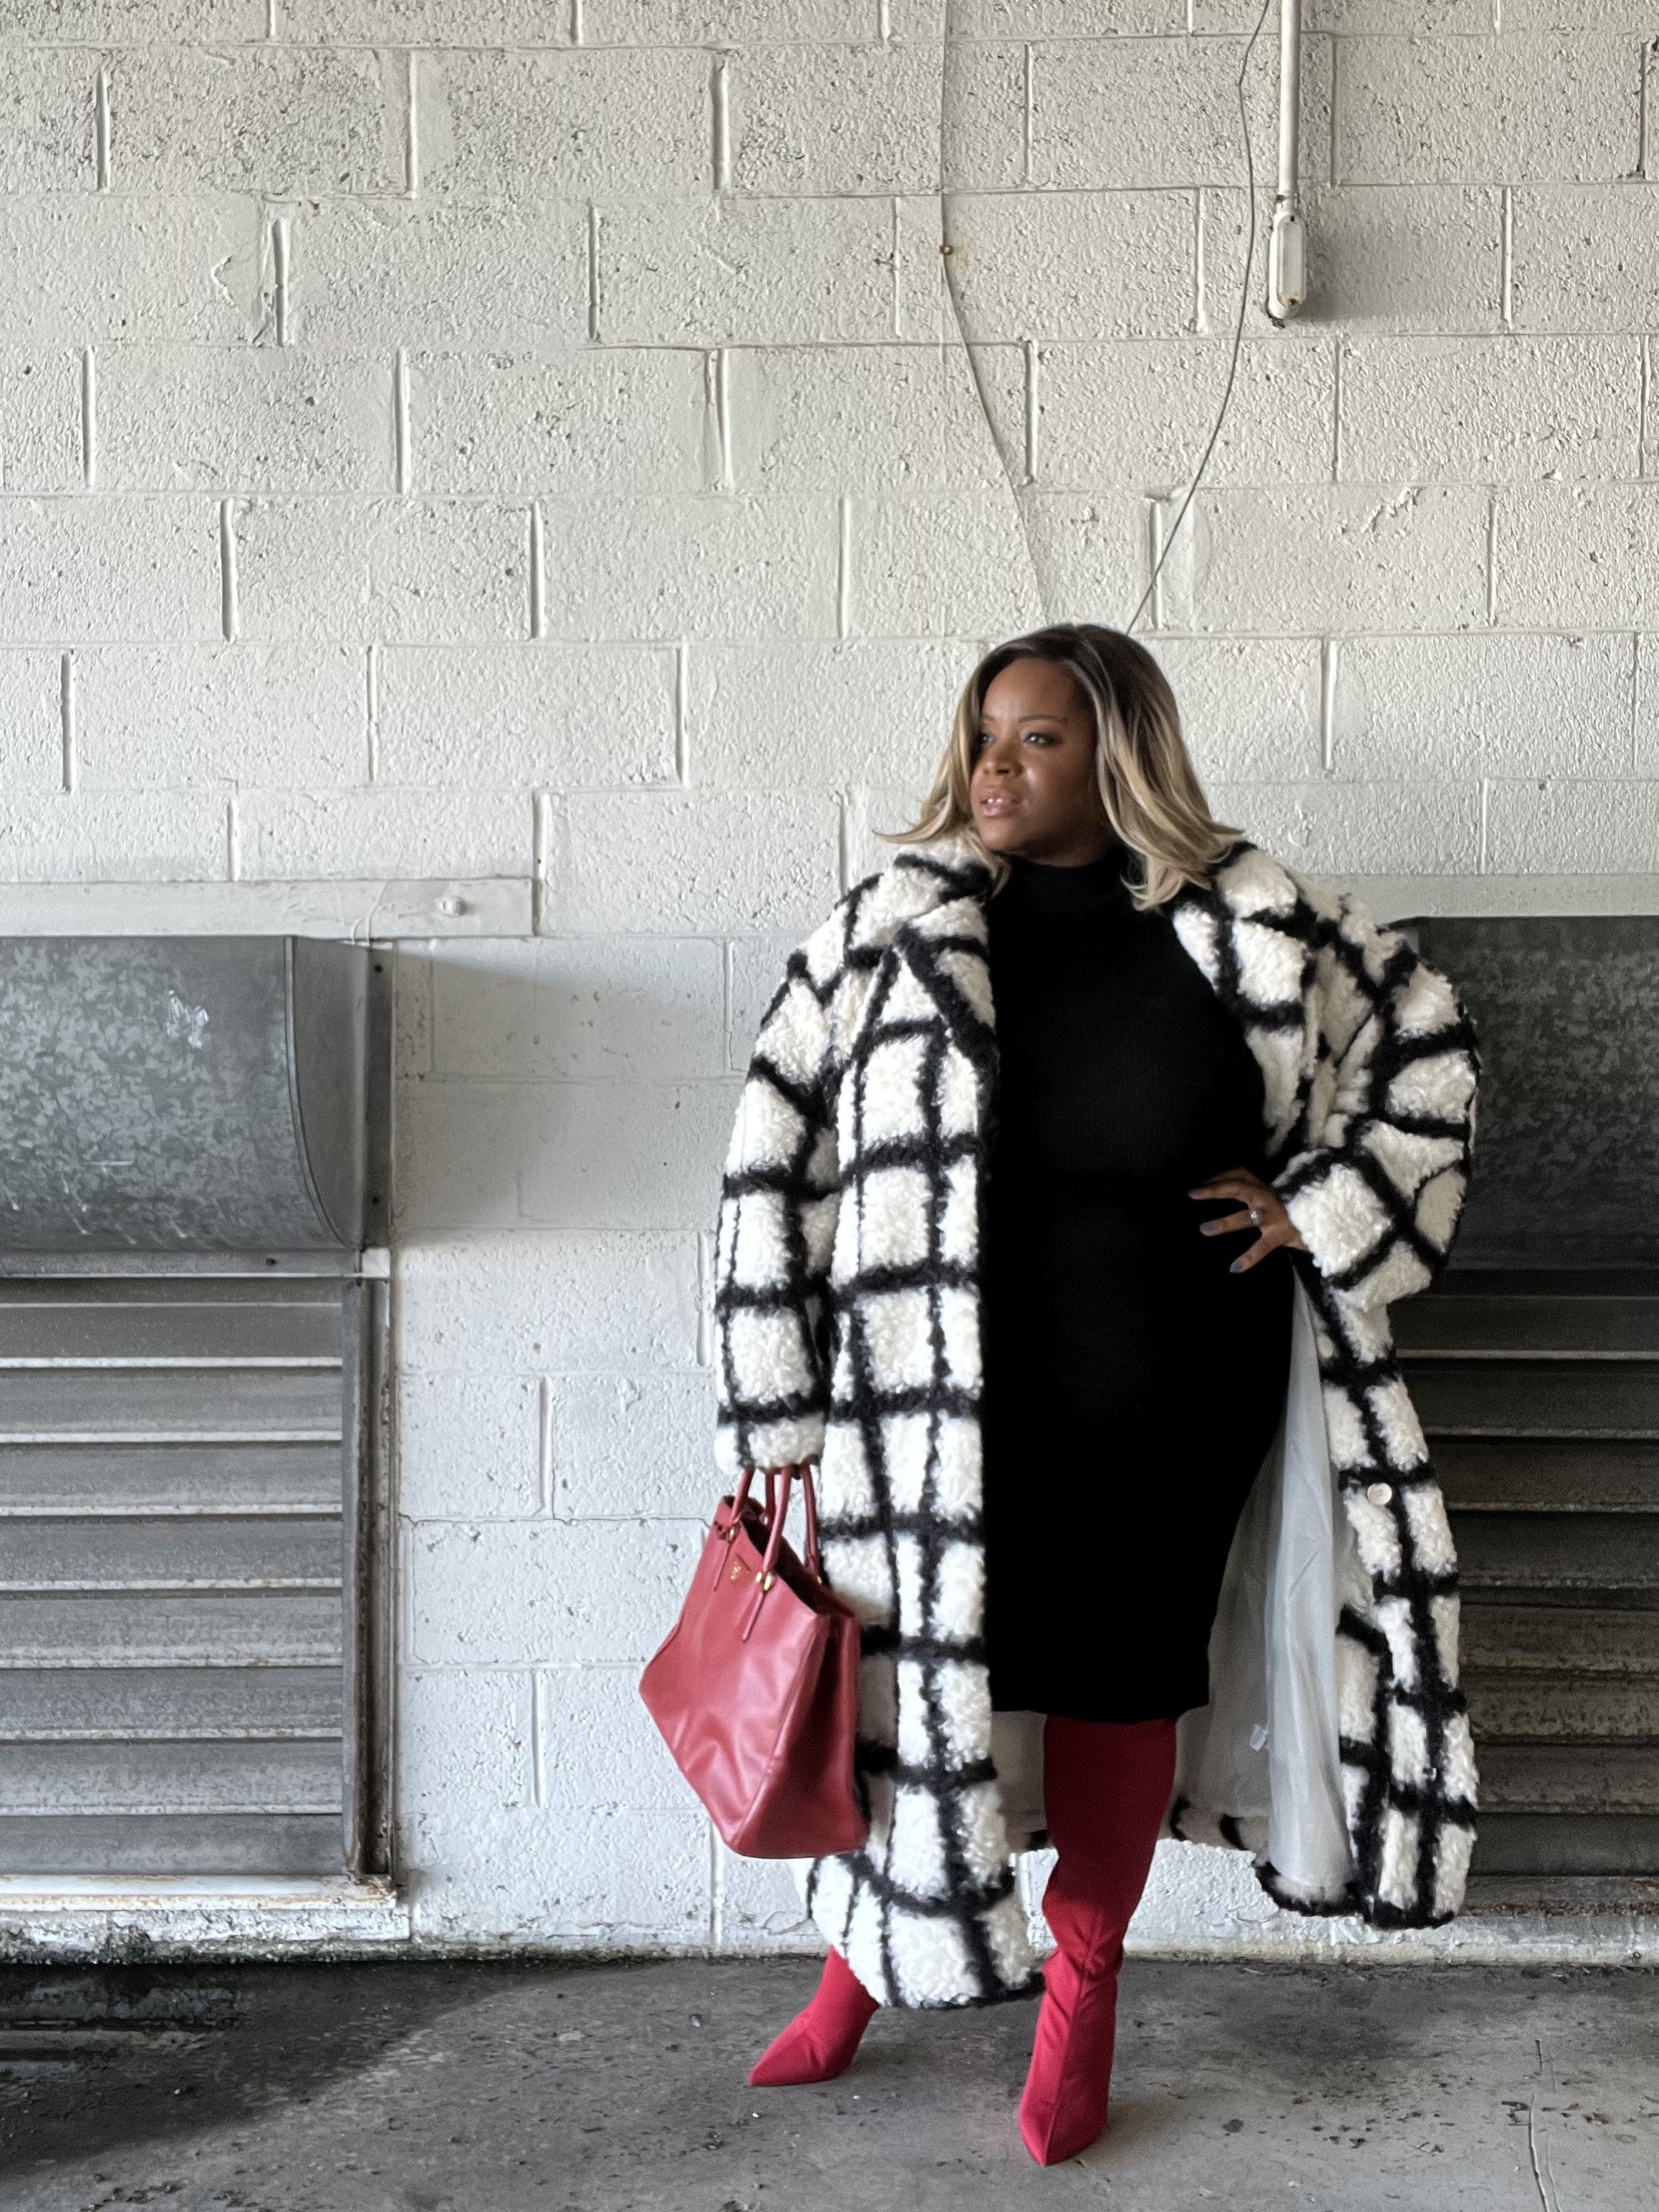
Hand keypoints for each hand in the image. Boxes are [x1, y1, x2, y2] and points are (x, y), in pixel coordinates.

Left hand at [1188, 1167, 1307, 1274]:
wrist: (1328, 1217)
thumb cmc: (1302, 1206)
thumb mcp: (1283, 1193)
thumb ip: (1265, 1192)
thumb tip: (1241, 1194)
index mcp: (1267, 1185)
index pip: (1240, 1174)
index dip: (1220, 1177)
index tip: (1202, 1183)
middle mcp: (1268, 1197)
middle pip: (1238, 1188)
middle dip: (1214, 1190)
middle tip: (1194, 1194)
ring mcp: (1274, 1216)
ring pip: (1245, 1217)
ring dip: (1224, 1223)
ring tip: (1204, 1230)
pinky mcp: (1281, 1234)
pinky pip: (1261, 1248)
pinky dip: (1247, 1258)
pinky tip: (1234, 1268)